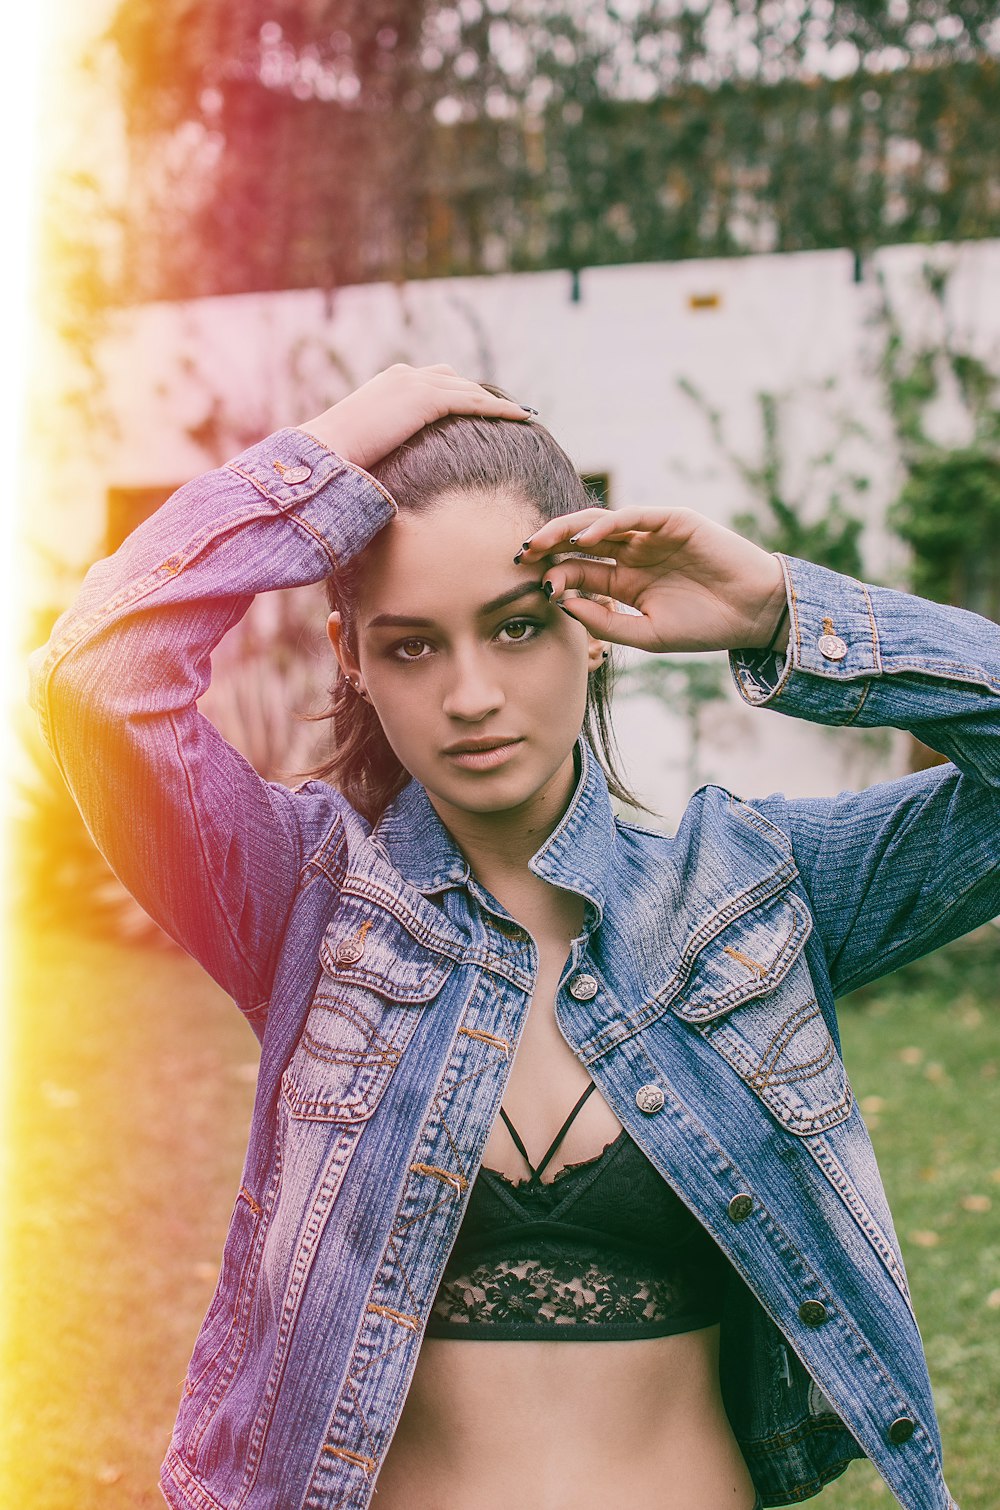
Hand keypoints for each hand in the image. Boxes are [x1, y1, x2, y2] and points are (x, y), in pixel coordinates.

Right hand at [297, 363, 533, 470]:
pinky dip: (499, 408)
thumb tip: (390, 467)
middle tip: (507, 410)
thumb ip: (384, 444)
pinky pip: (473, 401)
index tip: (479, 406)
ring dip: (497, 402)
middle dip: (481, 394)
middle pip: (456, 379)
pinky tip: (521, 417)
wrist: (326, 451)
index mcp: (389, 383)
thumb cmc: (337, 459)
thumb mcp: (366, 445)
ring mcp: (415, 383)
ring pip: (469, 389)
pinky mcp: (426, 399)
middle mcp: (405, 375)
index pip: (434, 381)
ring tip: (522, 414)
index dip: (459, 393)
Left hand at [519, 506, 788, 653]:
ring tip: (542, 542)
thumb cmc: (703, 627)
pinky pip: (633, 516)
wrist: (752, 615)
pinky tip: (586, 538)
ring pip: (599, 523)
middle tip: (521, 555)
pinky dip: (607, 523)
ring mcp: (651, 534)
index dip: (553, 575)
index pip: (578, 571)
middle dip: (549, 546)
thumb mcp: (646, 633)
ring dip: (568, 530)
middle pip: (580, 542)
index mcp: (624, 580)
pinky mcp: (672, 520)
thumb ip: (605, 621)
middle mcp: (633, 552)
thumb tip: (561, 604)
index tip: (534, 587)